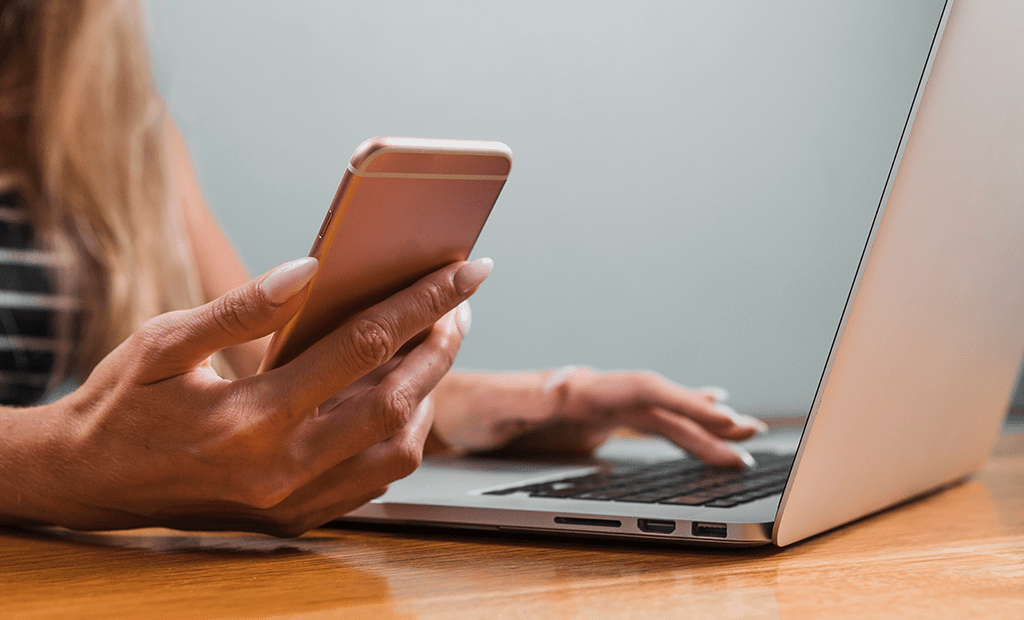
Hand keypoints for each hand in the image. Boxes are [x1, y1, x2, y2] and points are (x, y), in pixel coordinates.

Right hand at [1, 257, 491, 535]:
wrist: (88, 482)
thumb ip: (241, 309)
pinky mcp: (297, 517)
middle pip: (397, 402)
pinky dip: (400, 436)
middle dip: (442, 346)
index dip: (422, 302)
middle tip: (460, 305)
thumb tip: (311, 269)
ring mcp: (293, 500)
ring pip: (398, 451)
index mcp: (252, 416)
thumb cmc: (123, 404)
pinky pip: (374, 480)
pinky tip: (398, 398)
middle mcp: (283, 466)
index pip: (363, 346)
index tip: (465, 272)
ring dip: (429, 396)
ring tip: (432, 347)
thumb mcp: (164, 342)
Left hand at [431, 367, 766, 466]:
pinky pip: (642, 421)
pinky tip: (696, 424)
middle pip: (661, 402)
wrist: (451, 406)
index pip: (644, 391)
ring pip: (657, 413)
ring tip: (739, 434)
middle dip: (705, 419)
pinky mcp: (589, 420)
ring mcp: (594, 405)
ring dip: (698, 424)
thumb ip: (535, 397)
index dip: (685, 403)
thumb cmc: (469, 406)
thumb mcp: (498, 406)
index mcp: (578, 387)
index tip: (722, 418)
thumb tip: (572, 386)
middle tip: (749, 436)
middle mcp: (593, 391)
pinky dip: (675, 424)